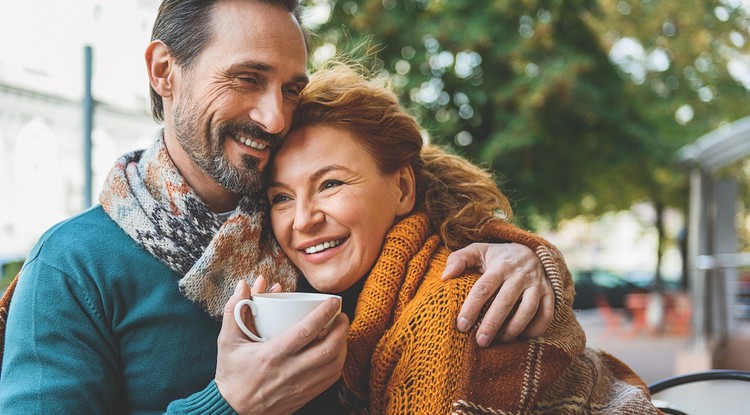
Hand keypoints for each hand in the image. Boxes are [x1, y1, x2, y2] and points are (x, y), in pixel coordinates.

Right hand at [215, 279, 348, 414]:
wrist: (232, 412)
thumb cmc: (231, 374)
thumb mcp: (227, 341)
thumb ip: (235, 309)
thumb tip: (244, 284)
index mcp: (271, 355)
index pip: (306, 331)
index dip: (324, 314)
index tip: (333, 301)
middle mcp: (289, 372)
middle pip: (328, 349)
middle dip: (341, 329)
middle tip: (342, 315)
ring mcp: (299, 386)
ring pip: (333, 365)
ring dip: (343, 346)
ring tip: (341, 332)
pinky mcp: (305, 396)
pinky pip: (330, 379)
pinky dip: (338, 362)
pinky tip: (336, 352)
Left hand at [441, 242, 553, 346]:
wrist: (531, 250)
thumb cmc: (497, 256)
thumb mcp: (478, 251)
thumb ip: (458, 260)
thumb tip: (444, 277)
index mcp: (500, 265)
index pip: (483, 288)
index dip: (472, 307)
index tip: (461, 326)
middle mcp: (520, 274)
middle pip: (505, 301)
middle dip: (492, 324)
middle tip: (480, 341)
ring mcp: (537, 284)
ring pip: (528, 310)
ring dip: (514, 328)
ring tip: (500, 340)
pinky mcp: (549, 293)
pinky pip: (546, 314)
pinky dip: (535, 329)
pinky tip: (521, 337)